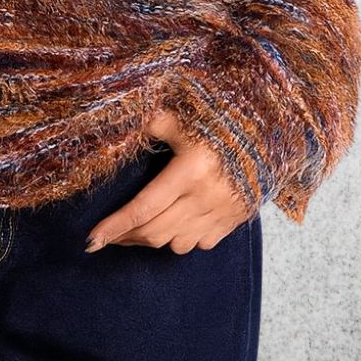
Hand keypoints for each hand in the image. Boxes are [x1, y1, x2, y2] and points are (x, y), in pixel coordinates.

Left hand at [85, 108, 253, 254]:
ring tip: (132, 230)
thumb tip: (121, 116)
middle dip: (124, 237)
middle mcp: (205, 197)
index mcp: (190, 171)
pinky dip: (179, 240)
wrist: (269, 136)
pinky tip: (170, 225)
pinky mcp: (232, 222)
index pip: (143, 208)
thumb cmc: (220, 123)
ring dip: (149, 240)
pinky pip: (198, 244)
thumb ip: (153, 121)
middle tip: (106, 236)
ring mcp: (221, 214)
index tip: (91, 240)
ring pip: (175, 243)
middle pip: (154, 231)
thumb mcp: (183, 118)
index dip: (115, 226)